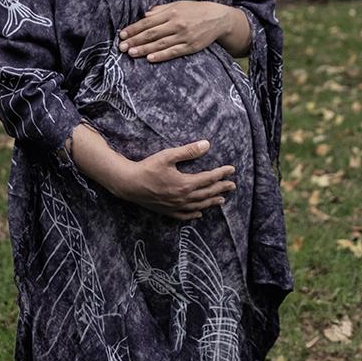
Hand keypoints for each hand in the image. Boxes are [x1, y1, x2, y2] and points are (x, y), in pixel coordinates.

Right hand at [106, 140, 235, 219]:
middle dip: (221, 188)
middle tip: (232, 185)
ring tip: (222, 200)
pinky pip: (184, 215)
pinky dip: (193, 215)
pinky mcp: (167, 211)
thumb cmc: (147, 168)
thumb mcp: (168, 156)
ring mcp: (175, 206)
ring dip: (211, 202)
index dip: (221, 173)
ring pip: (198, 206)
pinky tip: (199, 214)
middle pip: (207, 193)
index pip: (209, 178)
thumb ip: (188, 151)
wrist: (129, 184)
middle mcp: (183, 197)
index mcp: (185, 183)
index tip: (231, 169)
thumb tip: (206, 144)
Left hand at [118, 1, 248, 61]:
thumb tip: (145, 14)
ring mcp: (184, 36)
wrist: (218, 18)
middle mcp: (176, 24)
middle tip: (121, 47)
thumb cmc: (196, 10)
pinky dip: (161, 55)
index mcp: (171, 12)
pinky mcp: (190, 46)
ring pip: (160, 44)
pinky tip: (150, 59)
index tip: (122, 35)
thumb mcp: (178, 4)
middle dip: (135, 40)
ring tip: (131, 53)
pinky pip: (173, 52)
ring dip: (144, 49)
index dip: (134, 29)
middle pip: (151, 34)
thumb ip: (161, 10)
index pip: (148, 22)